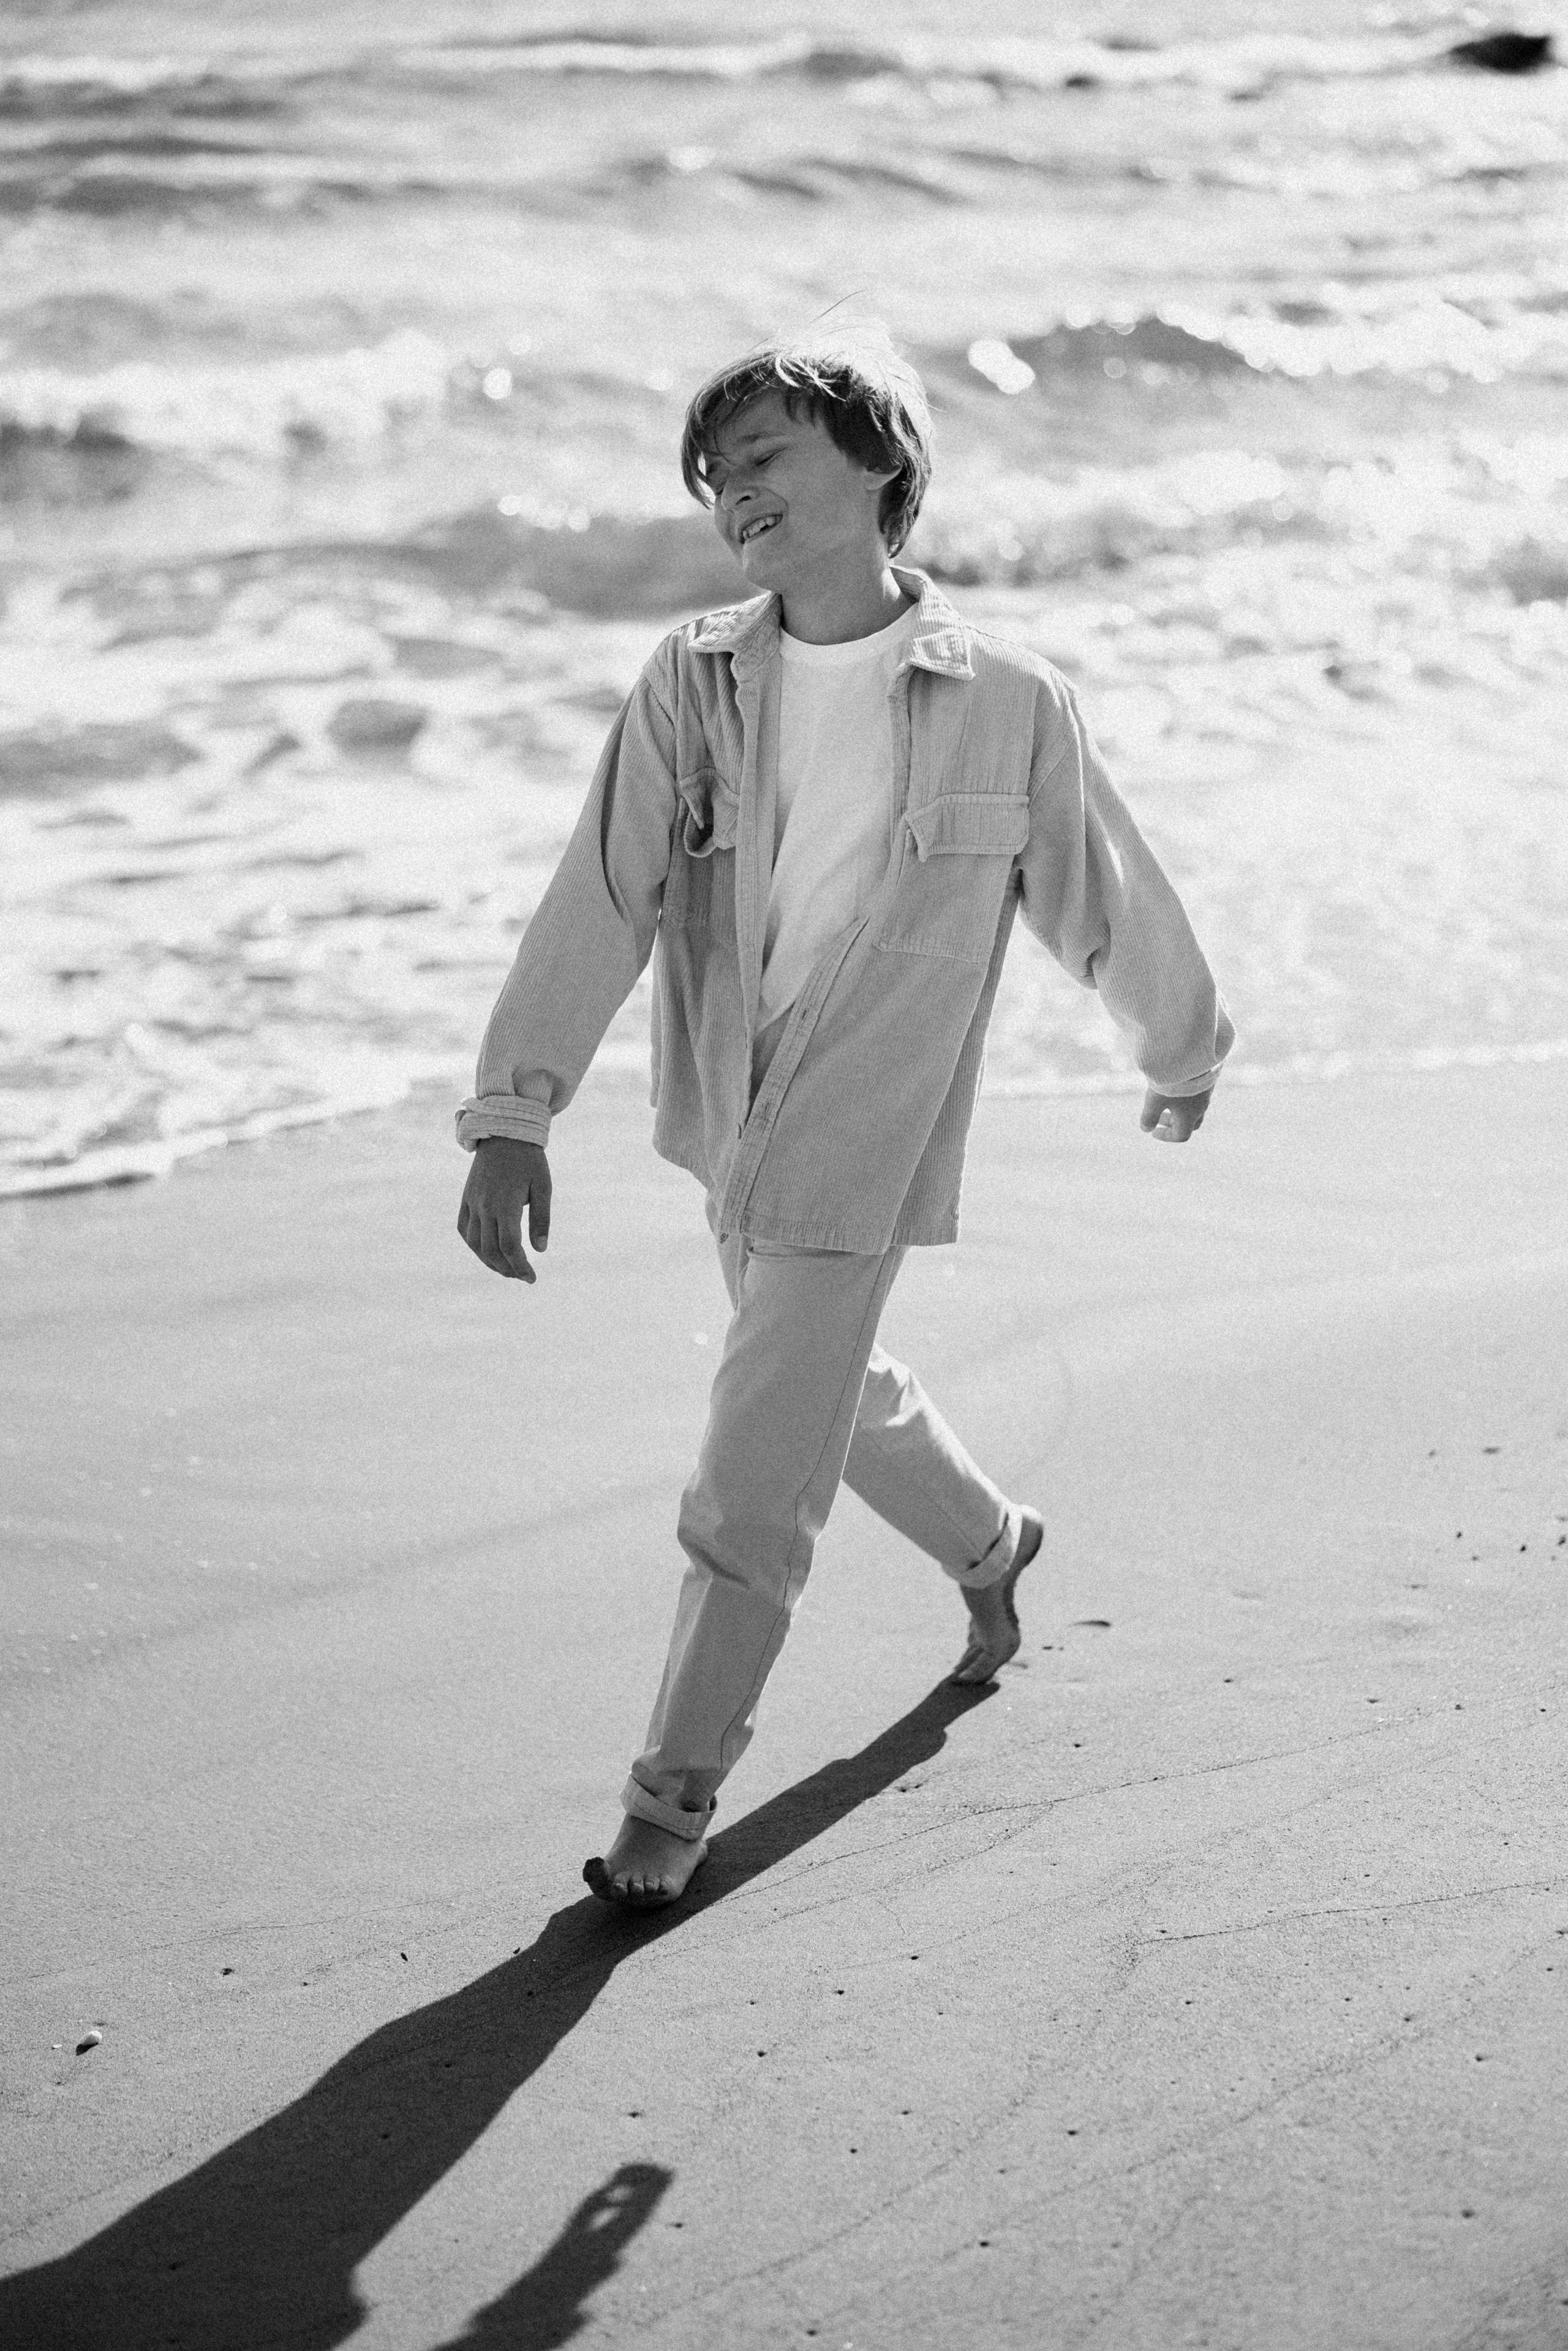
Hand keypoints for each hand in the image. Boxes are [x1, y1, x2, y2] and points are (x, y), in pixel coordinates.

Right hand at [457, 1137, 550, 1280]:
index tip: (531, 1278)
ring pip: (474, 1243)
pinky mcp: (466, 1198)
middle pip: (491, 1250)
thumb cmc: (530, 1160)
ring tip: (506, 1268)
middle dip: (507, 1269)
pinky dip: (473, 1245)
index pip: (510, 1247)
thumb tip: (540, 1250)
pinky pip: (463, 1228)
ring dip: (489, 1261)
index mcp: (505, 1204)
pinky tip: (486, 1251)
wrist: (504, 1133)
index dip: (520, 1266)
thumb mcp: (543, 1187)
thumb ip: (541, 1219)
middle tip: (522, 1276)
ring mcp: (472, 1202)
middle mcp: (484, 1206)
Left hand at [1140, 1086, 1211, 1143]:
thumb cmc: (1173, 1081)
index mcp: (1190, 1116)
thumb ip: (1149, 1116)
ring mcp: (1206, 1093)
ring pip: (1195, 1109)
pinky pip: (1198, 1095)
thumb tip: (1146, 1129)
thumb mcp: (1154, 1100)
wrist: (1193, 1055)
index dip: (1166, 1136)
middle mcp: (1201, 1107)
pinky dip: (1187, 1098)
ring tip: (1166, 1101)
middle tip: (1159, 1117)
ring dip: (1180, 1111)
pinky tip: (1176, 1085)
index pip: (1181, 1135)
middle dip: (1174, 1124)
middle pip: (1191, 1124)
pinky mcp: (1208, 1080)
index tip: (1153, 1132)